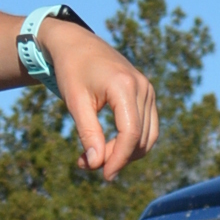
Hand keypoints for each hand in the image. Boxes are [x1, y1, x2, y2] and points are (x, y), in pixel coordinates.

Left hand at [45, 22, 160, 181]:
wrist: (75, 44)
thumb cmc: (71, 71)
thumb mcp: (75, 102)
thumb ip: (88, 133)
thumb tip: (96, 164)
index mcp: (124, 86)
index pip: (131, 133)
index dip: (119, 159)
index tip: (104, 176)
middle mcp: (142, 87)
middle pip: (141, 138)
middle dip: (118, 158)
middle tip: (87, 164)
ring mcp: (148, 90)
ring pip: (148, 136)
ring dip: (125, 153)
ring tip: (94, 156)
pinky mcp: (146, 94)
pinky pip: (147, 127)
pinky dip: (131, 142)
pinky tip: (107, 146)